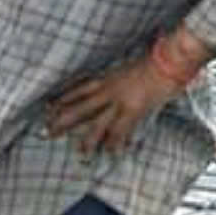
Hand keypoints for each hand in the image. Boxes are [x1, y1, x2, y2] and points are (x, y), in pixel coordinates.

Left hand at [45, 56, 181, 158]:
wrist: (170, 60)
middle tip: (47, 134)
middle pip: (78, 109)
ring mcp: (120, 102)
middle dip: (62, 122)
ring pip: (97, 124)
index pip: (75, 92)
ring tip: (80, 154)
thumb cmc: (150, 63)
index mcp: (104, 80)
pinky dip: (117, 142)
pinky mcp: (135, 110)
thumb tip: (105, 89)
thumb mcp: (124, 70)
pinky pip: (122, 130)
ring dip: (88, 141)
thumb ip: (112, 81)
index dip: (60, 102)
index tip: (45, 110)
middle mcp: (107, 91)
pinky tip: (112, 153)